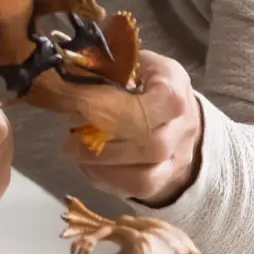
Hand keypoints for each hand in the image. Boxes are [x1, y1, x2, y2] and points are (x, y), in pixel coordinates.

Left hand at [65, 50, 203, 205]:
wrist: (175, 115)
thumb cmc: (146, 83)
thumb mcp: (133, 63)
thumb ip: (110, 66)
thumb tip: (73, 69)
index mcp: (176, 86)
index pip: (165, 100)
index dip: (123, 108)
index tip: (86, 107)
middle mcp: (184, 125)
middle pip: (152, 145)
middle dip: (105, 145)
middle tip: (69, 140)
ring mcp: (178, 157)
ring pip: (146, 176)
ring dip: (104, 167)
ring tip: (75, 154)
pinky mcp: (166, 180)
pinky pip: (139, 189)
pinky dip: (108, 180)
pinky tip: (88, 167)